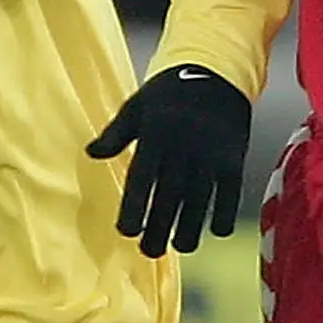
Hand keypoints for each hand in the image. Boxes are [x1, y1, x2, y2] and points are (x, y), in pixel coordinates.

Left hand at [85, 66, 253, 255]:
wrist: (215, 70)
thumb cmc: (170, 91)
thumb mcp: (137, 106)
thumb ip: (116, 133)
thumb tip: (90, 154)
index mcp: (154, 135)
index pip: (142, 180)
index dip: (134, 208)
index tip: (127, 231)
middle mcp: (182, 148)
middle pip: (169, 196)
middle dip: (159, 227)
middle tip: (149, 251)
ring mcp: (209, 154)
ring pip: (199, 199)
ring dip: (190, 227)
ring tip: (180, 247)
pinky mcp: (232, 157)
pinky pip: (230, 191)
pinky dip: (225, 212)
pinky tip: (217, 231)